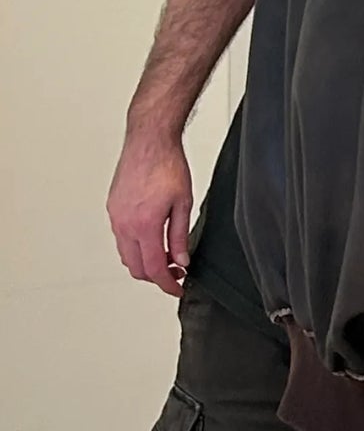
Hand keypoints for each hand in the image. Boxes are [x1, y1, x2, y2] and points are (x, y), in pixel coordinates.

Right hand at [107, 131, 192, 295]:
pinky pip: (121, 238)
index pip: (154, 268)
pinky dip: (136, 246)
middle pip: (136, 267)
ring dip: (145, 261)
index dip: (168, 284)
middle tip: (177, 273)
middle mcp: (124, 224)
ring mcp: (115, 217)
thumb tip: (182, 260)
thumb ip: (181, 236)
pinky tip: (152, 239)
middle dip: (156, 276)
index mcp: (144, 225)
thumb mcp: (184, 203)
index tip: (178, 288)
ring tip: (168, 256)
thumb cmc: (168, 165)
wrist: (149, 142)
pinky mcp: (112, 208)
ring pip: (126, 254)